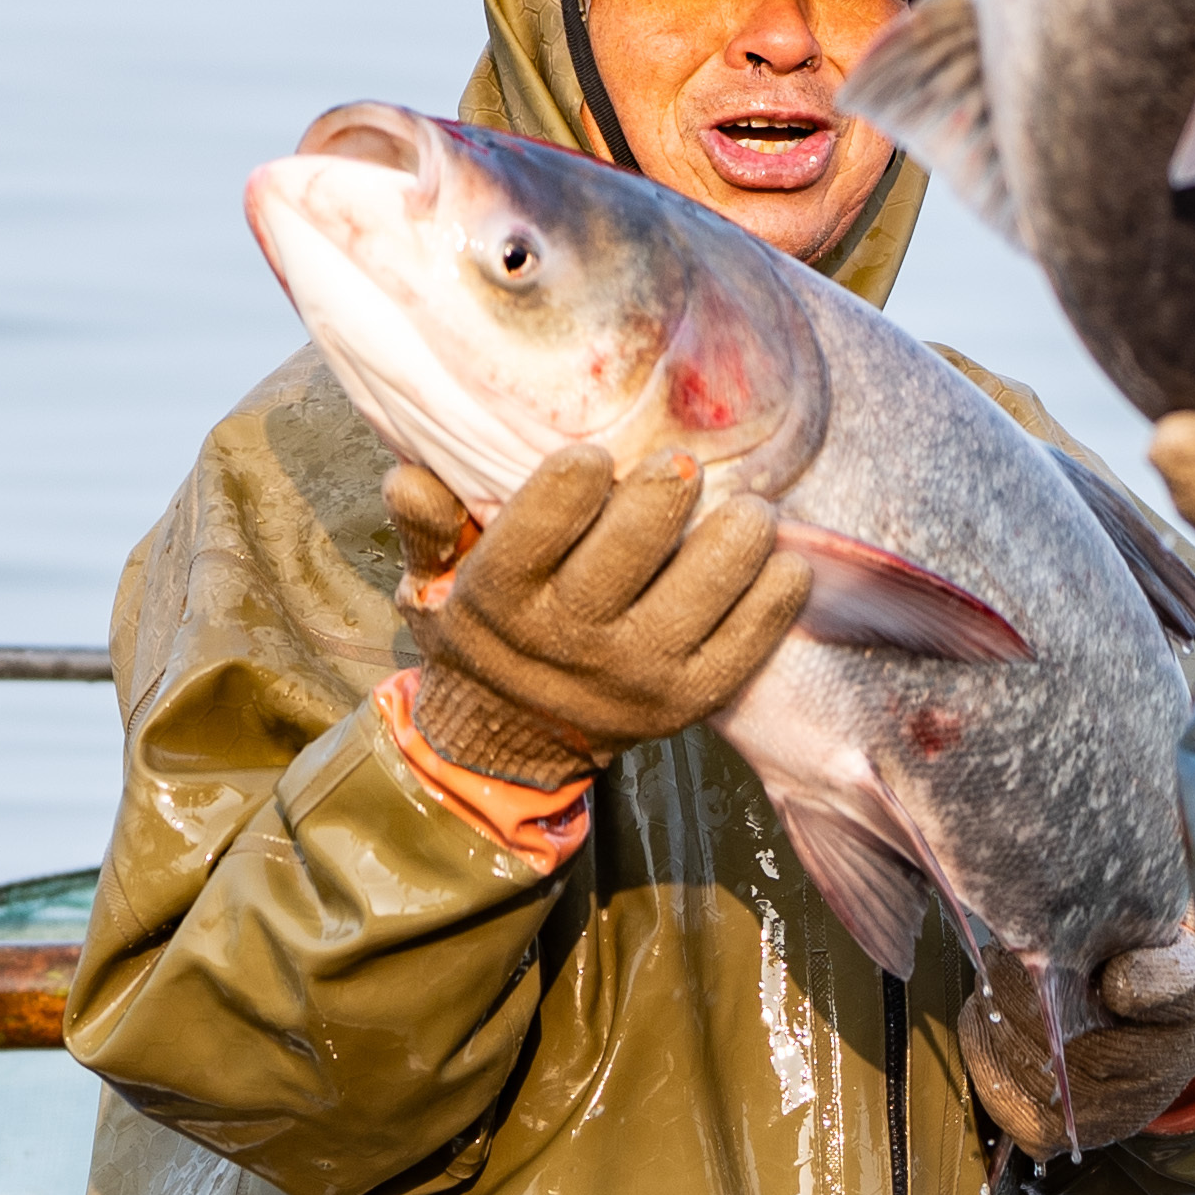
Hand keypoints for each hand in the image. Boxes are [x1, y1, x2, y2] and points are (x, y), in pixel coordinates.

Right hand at [386, 446, 807, 785]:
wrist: (509, 741)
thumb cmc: (479, 632)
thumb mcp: (429, 582)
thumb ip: (424, 526)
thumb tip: (408, 477)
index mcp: (500, 599)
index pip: (534, 533)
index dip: (569, 486)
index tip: (594, 454)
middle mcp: (568, 641)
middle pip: (622, 561)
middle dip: (659, 501)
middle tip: (683, 464)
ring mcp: (634, 677)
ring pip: (693, 602)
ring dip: (731, 546)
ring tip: (752, 508)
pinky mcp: (686, 702)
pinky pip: (740, 651)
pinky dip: (771, 605)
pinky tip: (786, 562)